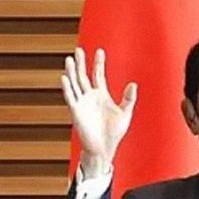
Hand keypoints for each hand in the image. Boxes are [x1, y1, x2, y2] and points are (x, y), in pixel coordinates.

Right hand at [61, 48, 137, 176]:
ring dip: (72, 72)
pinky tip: (65, 77)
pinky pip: (70, 97)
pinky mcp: (76, 111)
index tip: (100, 51)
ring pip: (75, 83)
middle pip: (83, 75)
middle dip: (81, 63)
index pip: (98, 75)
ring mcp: (82, 103)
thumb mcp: (125, 113)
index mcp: (101, 95)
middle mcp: (90, 97)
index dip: (99, 63)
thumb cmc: (114, 133)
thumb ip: (129, 98)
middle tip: (78, 50)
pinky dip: (67, 87)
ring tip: (69, 59)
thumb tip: (133, 84)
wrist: (104, 148)